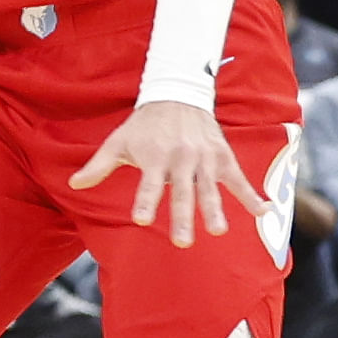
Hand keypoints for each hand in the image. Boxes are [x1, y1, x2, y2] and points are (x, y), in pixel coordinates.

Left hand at [68, 98, 256, 246]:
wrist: (178, 94)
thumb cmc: (143, 125)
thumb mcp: (118, 141)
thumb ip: (99, 165)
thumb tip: (73, 184)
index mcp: (154, 157)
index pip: (148, 184)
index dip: (145, 202)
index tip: (141, 221)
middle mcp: (181, 159)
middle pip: (182, 193)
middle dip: (182, 218)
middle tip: (181, 243)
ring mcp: (205, 159)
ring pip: (210, 189)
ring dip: (215, 210)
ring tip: (218, 231)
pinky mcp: (223, 157)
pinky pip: (238, 179)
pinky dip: (252, 196)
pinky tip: (264, 213)